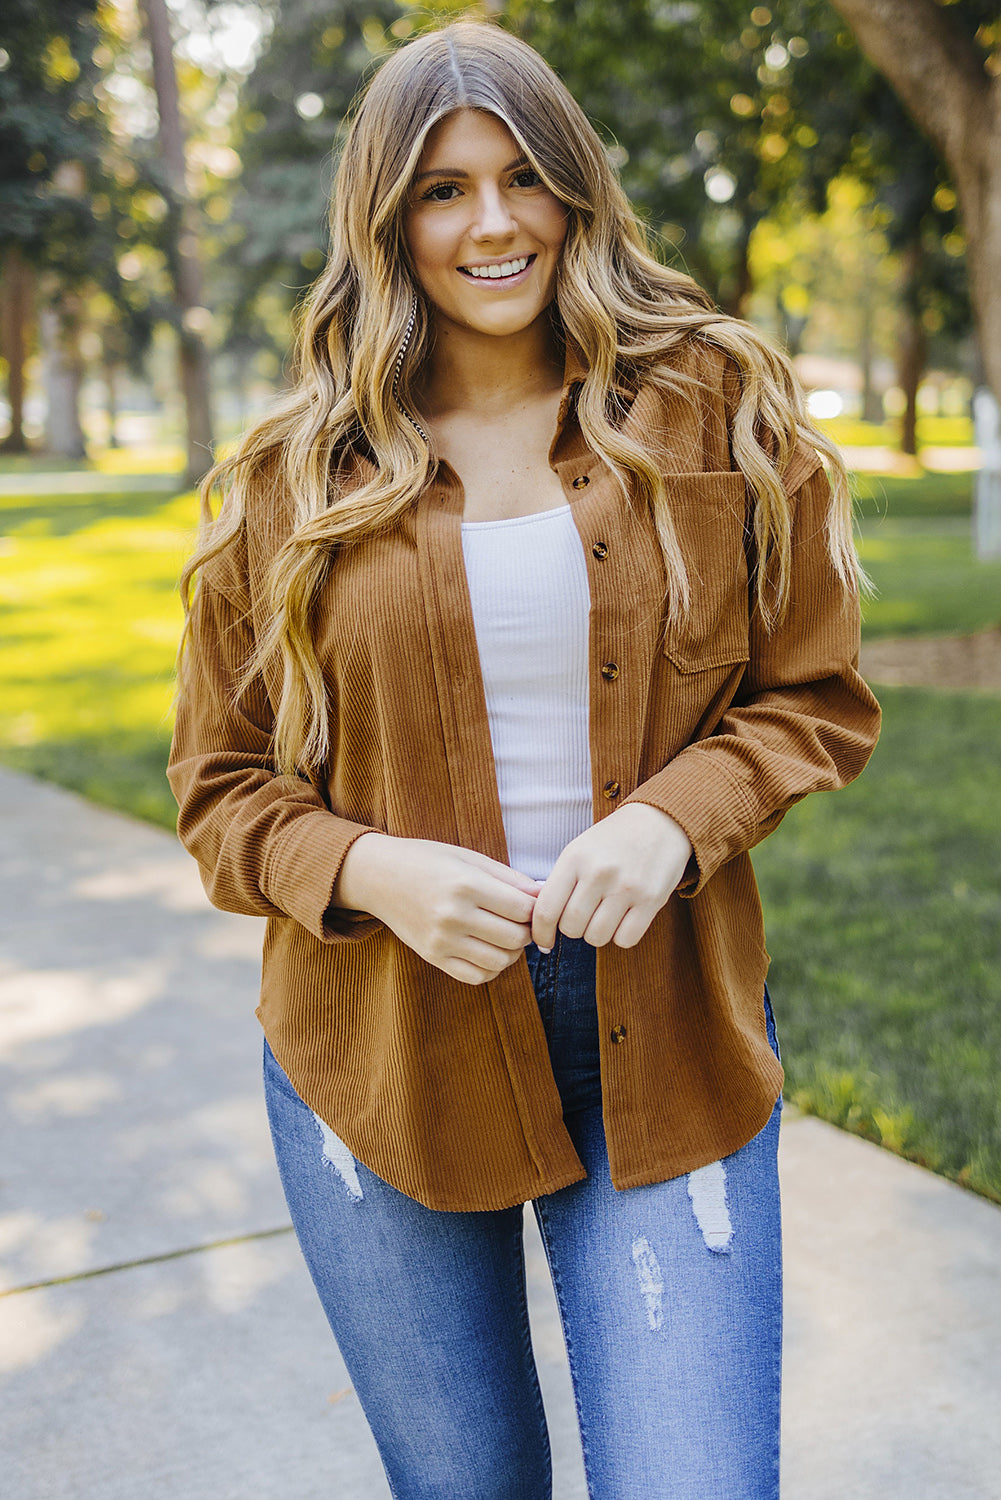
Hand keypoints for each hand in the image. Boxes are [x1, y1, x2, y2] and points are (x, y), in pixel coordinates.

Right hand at [333, 833, 540, 984]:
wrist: (378, 876)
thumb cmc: (427, 860)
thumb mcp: (469, 857)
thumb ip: (509, 878)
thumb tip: (544, 895)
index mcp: (466, 884)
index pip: (523, 909)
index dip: (536, 909)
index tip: (532, 904)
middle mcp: (453, 915)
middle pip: (515, 938)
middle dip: (527, 931)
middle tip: (521, 921)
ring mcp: (441, 940)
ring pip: (500, 961)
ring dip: (512, 952)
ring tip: (505, 935)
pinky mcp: (432, 957)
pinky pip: (476, 976)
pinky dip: (491, 968)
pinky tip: (488, 950)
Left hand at [531, 803, 692, 951]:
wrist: (660, 820)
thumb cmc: (613, 840)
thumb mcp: (579, 850)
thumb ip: (560, 883)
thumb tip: (543, 924)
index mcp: (574, 857)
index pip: (546, 910)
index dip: (541, 933)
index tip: (543, 941)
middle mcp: (598, 872)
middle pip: (571, 928)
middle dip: (574, 928)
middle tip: (584, 915)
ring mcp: (626, 887)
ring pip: (597, 937)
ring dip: (597, 933)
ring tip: (605, 914)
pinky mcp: (651, 899)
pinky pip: (625, 939)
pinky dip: (621, 936)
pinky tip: (624, 919)